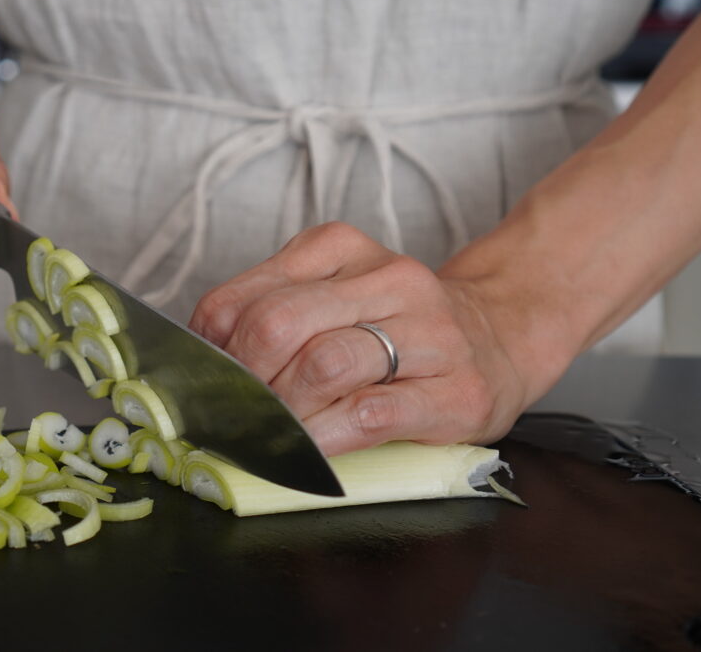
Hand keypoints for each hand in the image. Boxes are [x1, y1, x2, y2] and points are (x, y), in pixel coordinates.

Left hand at [189, 222, 528, 456]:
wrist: (501, 335)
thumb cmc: (399, 325)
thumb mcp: (332, 295)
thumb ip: (270, 312)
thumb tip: (199, 364)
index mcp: (340, 248)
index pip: (245, 296)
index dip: (211, 351)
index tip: (203, 385)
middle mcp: (387, 279)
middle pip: (279, 325)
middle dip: (242, 382)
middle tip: (233, 415)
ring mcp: (427, 332)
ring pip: (323, 366)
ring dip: (281, 413)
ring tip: (270, 434)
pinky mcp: (455, 390)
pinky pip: (368, 415)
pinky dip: (323, 440)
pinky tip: (307, 452)